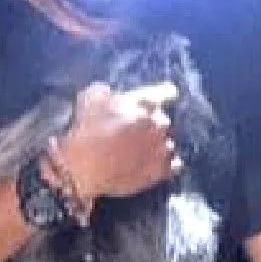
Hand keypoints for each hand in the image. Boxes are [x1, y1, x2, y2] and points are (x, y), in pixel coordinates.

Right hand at [59, 81, 181, 201]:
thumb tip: (112, 92)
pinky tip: (152, 164)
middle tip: (135, 133)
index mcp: (144, 104)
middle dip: (151, 124)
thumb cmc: (86, 132)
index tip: (169, 95)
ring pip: (167, 143)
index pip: (165, 94)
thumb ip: (107, 91)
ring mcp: (162, 148)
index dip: (164, 94)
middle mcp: (158, 123)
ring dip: (157, 145)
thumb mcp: (90, 99)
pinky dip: (166, 164)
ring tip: (139, 152)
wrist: (85, 169)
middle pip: (163, 120)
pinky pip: (174, 165)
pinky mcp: (161, 170)